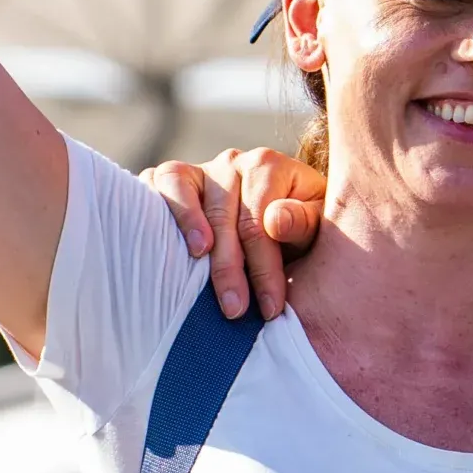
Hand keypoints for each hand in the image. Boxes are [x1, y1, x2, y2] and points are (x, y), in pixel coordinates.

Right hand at [143, 146, 324, 320]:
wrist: (282, 225)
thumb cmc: (302, 231)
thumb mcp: (317, 229)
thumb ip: (304, 222)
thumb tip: (275, 221)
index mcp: (269, 168)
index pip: (260, 220)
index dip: (265, 267)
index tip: (270, 308)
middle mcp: (232, 162)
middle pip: (223, 214)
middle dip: (229, 267)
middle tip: (234, 310)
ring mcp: (199, 170)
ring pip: (183, 188)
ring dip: (187, 224)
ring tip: (198, 259)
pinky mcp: (170, 179)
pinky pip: (155, 183)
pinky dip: (155, 207)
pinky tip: (161, 240)